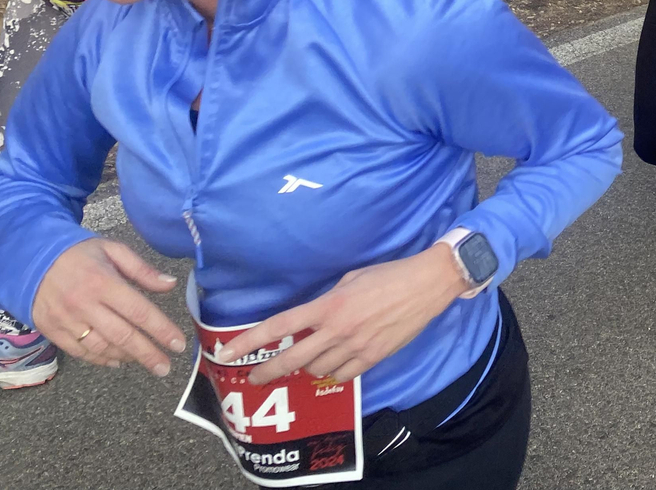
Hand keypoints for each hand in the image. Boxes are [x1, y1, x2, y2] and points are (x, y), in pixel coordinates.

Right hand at [32, 238, 185, 376]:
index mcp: (103, 282)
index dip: (161, 330)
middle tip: (165, 367)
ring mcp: (66, 321)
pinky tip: (117, 361)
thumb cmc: (78, 253)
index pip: (139, 311)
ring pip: (102, 347)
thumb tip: (170, 284)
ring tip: (144, 360)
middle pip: (122, 335)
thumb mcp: (112, 249)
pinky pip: (80, 352)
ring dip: (126, 357)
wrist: (30, 259)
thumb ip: (142, 269)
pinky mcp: (52, 331)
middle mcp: (85, 305)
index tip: (178, 344)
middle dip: (147, 354)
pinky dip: (100, 359)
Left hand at [215, 247, 467, 385]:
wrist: (427, 284)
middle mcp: (337, 329)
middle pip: (291, 359)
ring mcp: (355, 346)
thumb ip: (329, 300)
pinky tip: (334, 365)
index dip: (250, 342)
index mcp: (329, 305)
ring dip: (308, 366)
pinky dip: (333, 373)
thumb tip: (315, 316)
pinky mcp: (373, 357)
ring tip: (308, 360)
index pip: (280, 327)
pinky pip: (342, 376)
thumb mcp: (351, 279)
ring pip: (317, 370)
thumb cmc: (388, 274)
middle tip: (254, 379)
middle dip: (267, 372)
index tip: (228, 352)